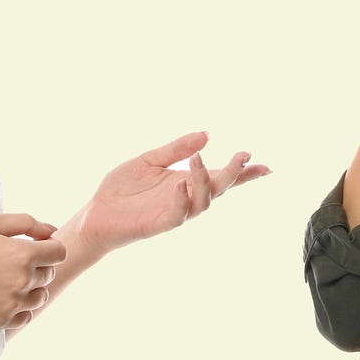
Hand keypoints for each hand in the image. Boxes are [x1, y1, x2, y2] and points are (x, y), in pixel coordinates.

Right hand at [0, 213, 67, 329]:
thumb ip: (26, 224)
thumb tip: (52, 230)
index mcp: (22, 254)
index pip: (58, 252)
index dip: (49, 247)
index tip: (34, 246)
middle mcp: (22, 281)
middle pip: (48, 274)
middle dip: (37, 265)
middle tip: (10, 261)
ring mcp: (11, 304)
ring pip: (39, 297)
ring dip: (31, 288)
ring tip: (5, 280)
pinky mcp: (0, 321)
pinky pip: (25, 316)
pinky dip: (19, 307)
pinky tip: (1, 296)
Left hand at [72, 131, 269, 254]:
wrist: (95, 214)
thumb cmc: (122, 189)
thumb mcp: (149, 160)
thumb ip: (176, 148)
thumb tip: (207, 135)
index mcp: (185, 182)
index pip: (220, 177)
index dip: (243, 174)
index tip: (264, 165)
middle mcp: (184, 198)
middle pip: (219, 189)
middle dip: (233, 174)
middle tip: (241, 156)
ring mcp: (173, 212)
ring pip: (202, 202)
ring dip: (205, 181)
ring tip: (198, 161)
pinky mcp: (157, 224)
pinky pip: (177, 216)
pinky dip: (182, 199)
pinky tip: (180, 183)